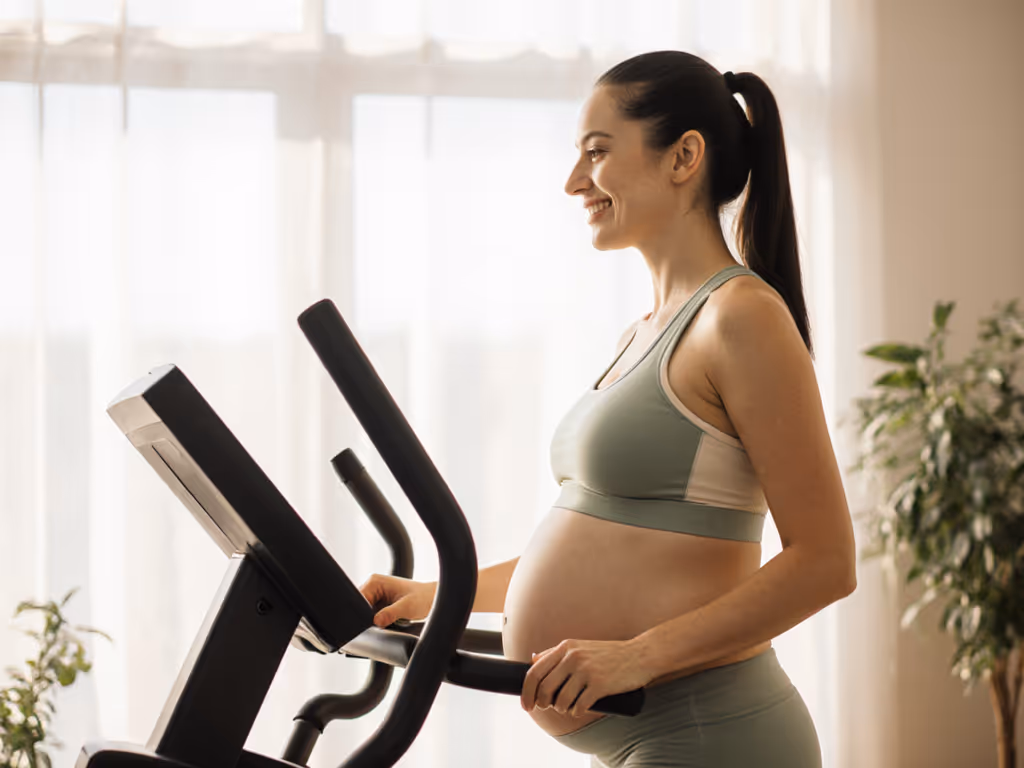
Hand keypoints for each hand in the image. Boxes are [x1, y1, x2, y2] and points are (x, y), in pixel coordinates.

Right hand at [359, 574, 436, 627]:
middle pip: (359, 607)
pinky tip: (387, 622)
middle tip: (382, 623)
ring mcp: (376, 595)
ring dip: (372, 620)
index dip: (361, 613)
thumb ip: (391, 613)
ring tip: (388, 621)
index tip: (370, 623)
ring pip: (364, 613)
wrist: (433, 599)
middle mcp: (373, 586)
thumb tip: (376, 621)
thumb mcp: (407, 607)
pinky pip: (371, 615)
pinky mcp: (379, 604)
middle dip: (367, 618)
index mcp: (375, 581)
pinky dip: (377, 621)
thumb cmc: (423, 598)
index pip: (358, 599)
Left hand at [520, 638, 653, 716]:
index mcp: (566, 647)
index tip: (526, 704)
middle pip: (544, 688)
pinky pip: (579, 706)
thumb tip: (533, 660)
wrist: (639, 655)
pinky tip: (580, 709)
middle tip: (545, 708)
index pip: (535, 671)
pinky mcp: (599, 685)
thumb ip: (557, 653)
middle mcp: (573, 657)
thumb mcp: (580, 646)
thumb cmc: (609, 654)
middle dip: (541, 703)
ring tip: (567, 708)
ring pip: (561, 700)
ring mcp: (586, 670)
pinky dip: (576, 712)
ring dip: (561, 709)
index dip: (526, 691)